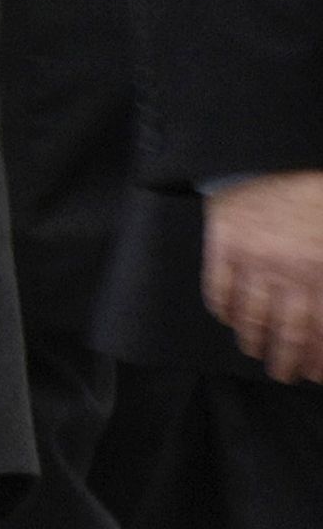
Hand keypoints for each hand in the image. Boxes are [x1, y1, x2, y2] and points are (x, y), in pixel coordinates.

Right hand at [203, 171, 322, 383]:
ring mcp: (251, 258)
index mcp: (321, 273)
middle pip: (284, 334)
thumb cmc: (316, 199)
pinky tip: (226, 315)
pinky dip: (221, 308)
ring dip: (251, 340)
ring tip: (253, 349)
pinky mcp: (222, 242)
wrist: (276, 153)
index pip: (320, 334)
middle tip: (281, 373)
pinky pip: (216, 288)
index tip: (314, 375)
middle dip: (283, 362)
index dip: (317, 361)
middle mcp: (287, 273)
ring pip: (249, 317)